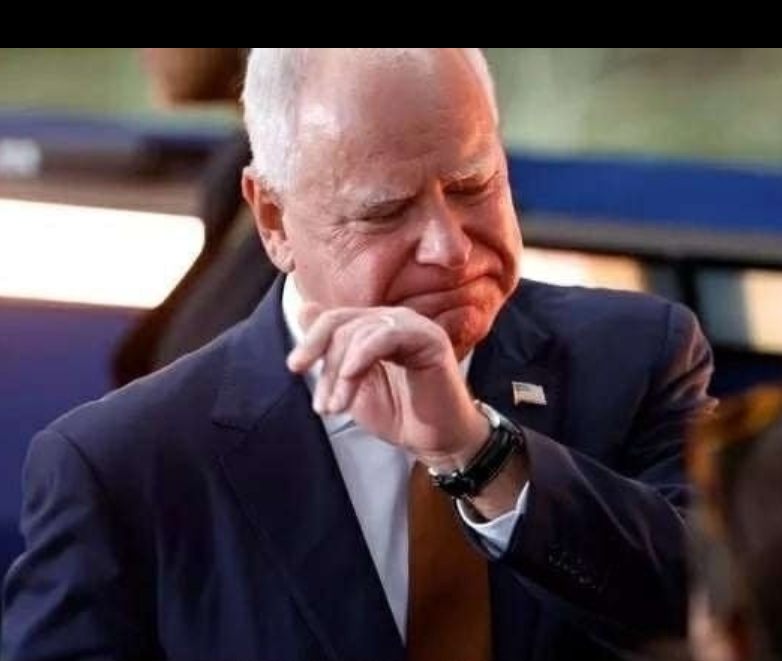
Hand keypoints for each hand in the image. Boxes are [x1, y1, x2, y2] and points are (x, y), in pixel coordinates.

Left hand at [286, 303, 488, 470]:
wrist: (434, 440)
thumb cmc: (398, 413)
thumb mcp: (351, 383)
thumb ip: (331, 350)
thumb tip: (303, 307)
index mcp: (375, 327)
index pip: (334, 320)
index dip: (310, 341)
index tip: (294, 368)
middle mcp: (393, 320)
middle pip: (342, 324)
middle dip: (325, 366)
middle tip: (323, 405)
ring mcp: (413, 326)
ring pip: (359, 332)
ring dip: (341, 373)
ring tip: (338, 406)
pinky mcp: (429, 338)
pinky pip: (386, 336)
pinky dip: (362, 356)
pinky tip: (351, 379)